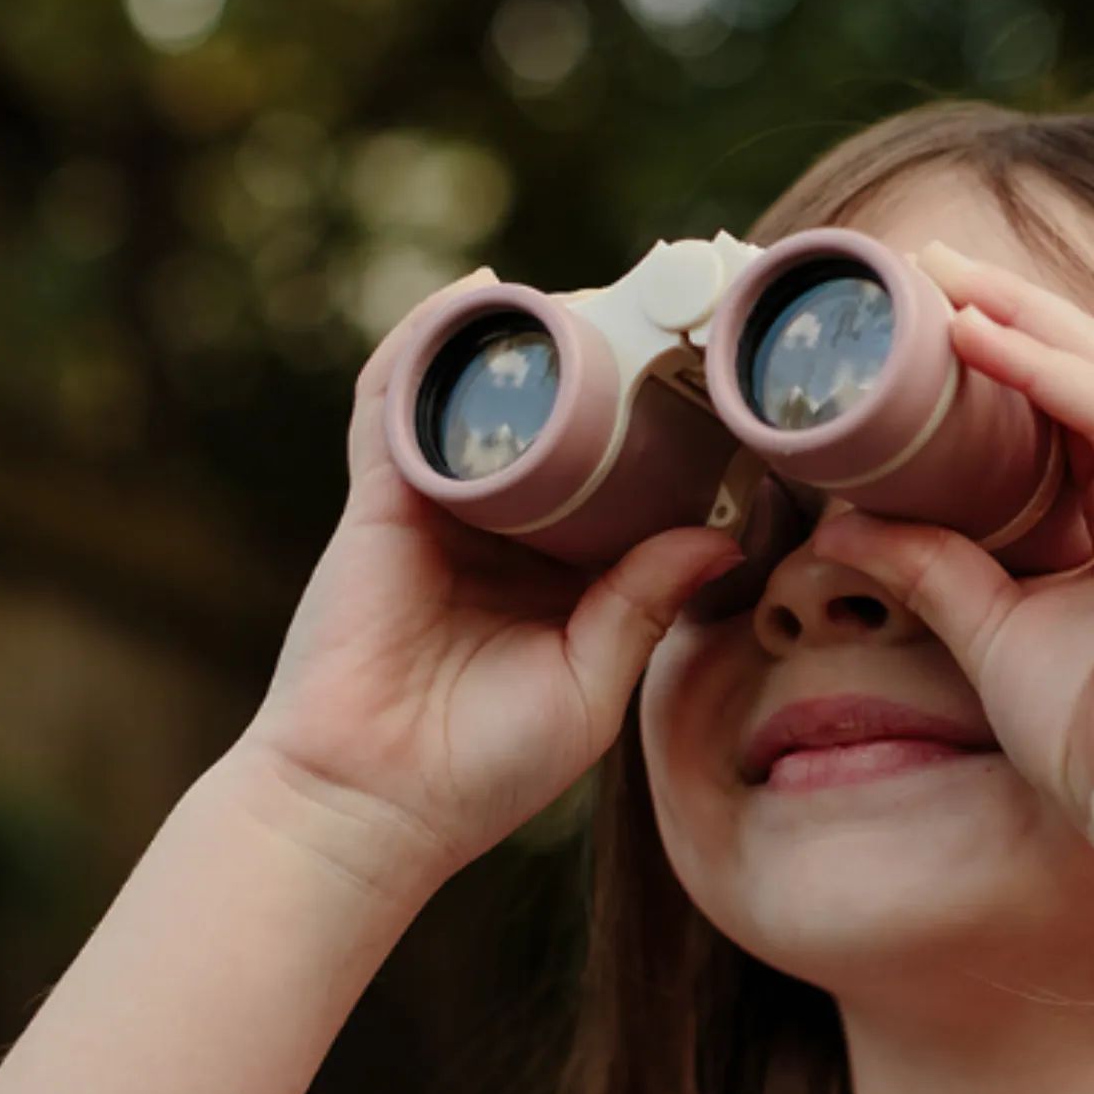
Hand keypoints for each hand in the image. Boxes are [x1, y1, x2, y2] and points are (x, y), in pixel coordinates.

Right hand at [241, 270, 743, 898]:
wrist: (371, 801)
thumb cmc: (484, 768)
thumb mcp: (592, 684)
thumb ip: (645, 605)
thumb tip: (721, 534)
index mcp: (562, 584)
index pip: (618, 492)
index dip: (662, 442)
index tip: (721, 396)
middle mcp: (504, 538)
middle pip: (556, 433)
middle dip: (598, 373)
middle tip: (661, 315)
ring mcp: (440, 514)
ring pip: (485, 405)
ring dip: (525, 347)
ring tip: (582, 293)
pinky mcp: (383, 502)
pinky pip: (401, 403)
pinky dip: (432, 343)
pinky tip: (478, 296)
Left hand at [807, 240, 1093, 837]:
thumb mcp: (994, 632)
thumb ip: (933, 570)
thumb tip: (843, 529)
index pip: (1082, 415)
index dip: (1009, 359)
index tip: (932, 319)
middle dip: (1011, 314)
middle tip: (926, 265)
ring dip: (1020, 319)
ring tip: (940, 276)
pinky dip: (1046, 368)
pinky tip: (976, 335)